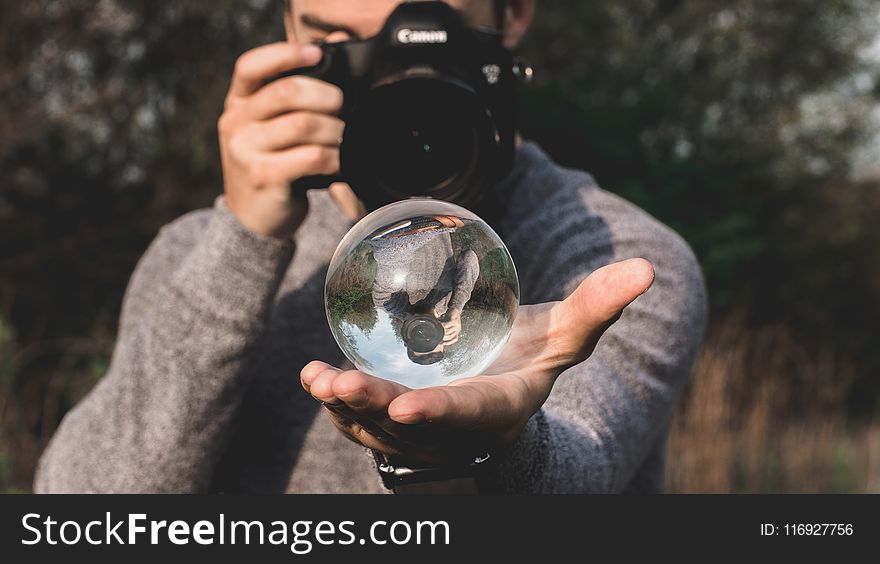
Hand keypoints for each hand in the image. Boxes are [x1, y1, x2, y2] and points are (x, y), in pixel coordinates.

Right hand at [219, 42, 346, 238]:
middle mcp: (235, 123)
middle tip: (344, 110)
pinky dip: (334, 158)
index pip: (251, 66)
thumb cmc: (273, 164)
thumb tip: (336, 43)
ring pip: (304, 125)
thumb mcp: (273, 127)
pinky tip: (339, 163)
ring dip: (336, 131)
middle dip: (328, 97)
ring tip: (344, 140)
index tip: (316, 53)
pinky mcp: (264, 176)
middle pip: (287, 92)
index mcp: (237, 103)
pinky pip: (311, 157)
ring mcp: (245, 151)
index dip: (285, 54)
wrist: (253, 218)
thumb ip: (296, 92)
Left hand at [300, 258, 654, 465]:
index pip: (471, 414)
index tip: (406, 407)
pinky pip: (361, 420)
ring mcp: (423, 431)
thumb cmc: (534, 356)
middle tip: (341, 386)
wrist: (502, 383)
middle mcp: (458, 429)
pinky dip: (334, 402)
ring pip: (378, 430)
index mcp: (501, 408)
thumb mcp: (566, 333)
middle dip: (376, 413)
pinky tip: (311, 375)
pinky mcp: (396, 421)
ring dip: (346, 409)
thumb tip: (646, 269)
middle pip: (414, 429)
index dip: (441, 414)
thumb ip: (597, 304)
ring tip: (317, 380)